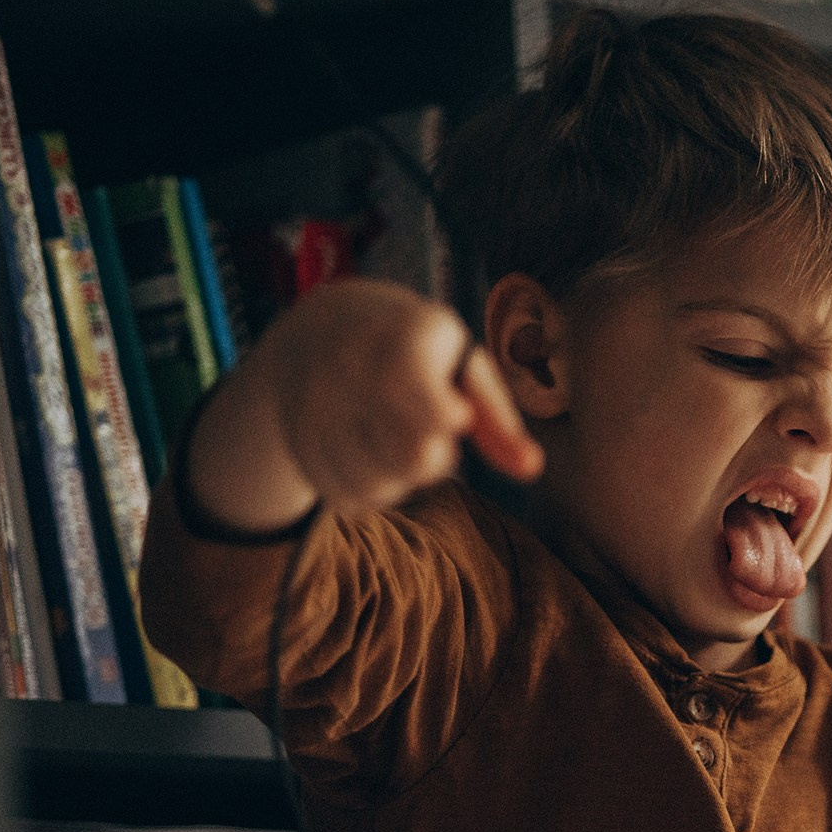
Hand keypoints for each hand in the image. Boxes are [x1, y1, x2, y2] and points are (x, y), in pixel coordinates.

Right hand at [188, 278, 542, 535]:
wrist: (318, 334)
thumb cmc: (417, 354)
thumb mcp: (459, 366)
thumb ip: (497, 416)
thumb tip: (532, 469)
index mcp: (394, 337)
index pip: (406, 381)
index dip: (440, 413)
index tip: (456, 417)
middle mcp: (345, 368)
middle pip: (408, 453)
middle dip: (436, 458)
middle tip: (435, 437)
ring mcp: (314, 408)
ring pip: (379, 484)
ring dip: (405, 479)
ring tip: (401, 442)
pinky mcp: (299, 444)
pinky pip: (350, 497)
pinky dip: (373, 489)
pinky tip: (370, 456)